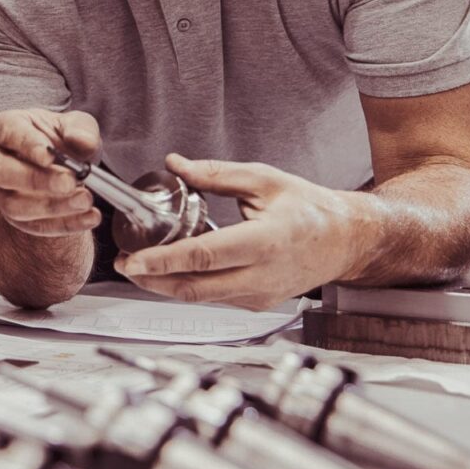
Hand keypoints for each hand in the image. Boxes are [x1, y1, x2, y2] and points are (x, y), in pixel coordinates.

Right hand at [0, 109, 103, 236]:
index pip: (9, 133)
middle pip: (1, 173)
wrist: (63, 166)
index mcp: (3, 127)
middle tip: (69, 182)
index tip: (50, 156)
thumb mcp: (76, 125)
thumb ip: (81, 130)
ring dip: (52, 207)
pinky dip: (64, 224)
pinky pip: (33, 226)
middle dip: (36, 180)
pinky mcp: (13, 217)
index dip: (28, 145)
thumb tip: (82, 141)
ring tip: (85, 200)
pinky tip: (90, 217)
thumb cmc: (62, 138)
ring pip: (14, 205)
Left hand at [114, 154, 363, 310]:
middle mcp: (262, 276)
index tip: (133, 259)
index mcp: (265, 242)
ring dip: (165, 285)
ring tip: (137, 267)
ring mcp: (260, 296)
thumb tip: (175, 164)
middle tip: (123, 264)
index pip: (204, 257)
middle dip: (152, 280)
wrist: (346, 241)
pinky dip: (187, 287)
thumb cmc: (309, 208)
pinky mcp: (258, 304)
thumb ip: (216, 174)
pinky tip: (168, 272)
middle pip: (195, 288)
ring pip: (202, 298)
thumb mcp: (264, 180)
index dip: (164, 261)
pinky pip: (214, 299)